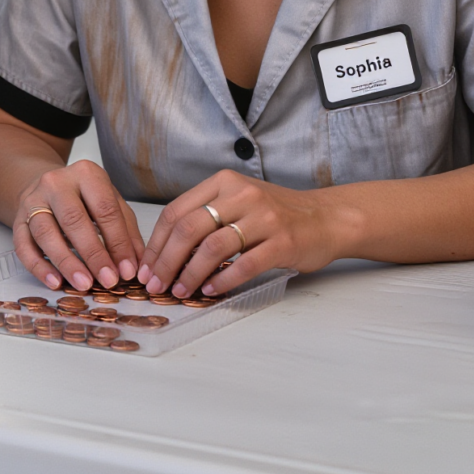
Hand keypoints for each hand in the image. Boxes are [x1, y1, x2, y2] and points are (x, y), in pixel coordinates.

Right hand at [12, 160, 143, 291]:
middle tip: (108, 281)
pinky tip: (55, 282)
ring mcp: (33, 200)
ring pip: (45, 231)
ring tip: (83, 284)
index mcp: (86, 173)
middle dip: (93, 253)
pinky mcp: (17, 220)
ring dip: (66, 261)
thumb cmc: (85, 197)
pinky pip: (23, 245)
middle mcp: (56, 182)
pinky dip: (39, 266)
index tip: (128, 270)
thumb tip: (137, 265)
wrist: (47, 186)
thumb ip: (126, 230)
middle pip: (73, 218)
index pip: (104, 208)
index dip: (118, 241)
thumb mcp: (110, 202)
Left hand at [138, 169, 345, 297]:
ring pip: (212, 247)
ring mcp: (263, 217)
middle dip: (167, 261)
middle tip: (157, 284)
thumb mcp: (238, 202)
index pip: (176, 211)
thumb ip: (207, 217)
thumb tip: (167, 252)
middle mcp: (241, 194)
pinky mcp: (282, 241)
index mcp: (223, 183)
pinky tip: (211, 291)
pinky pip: (245, 264)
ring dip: (191, 274)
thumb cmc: (276, 213)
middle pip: (189, 228)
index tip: (146, 267)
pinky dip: (223, 280)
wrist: (326, 217)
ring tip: (182, 291)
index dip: (157, 243)